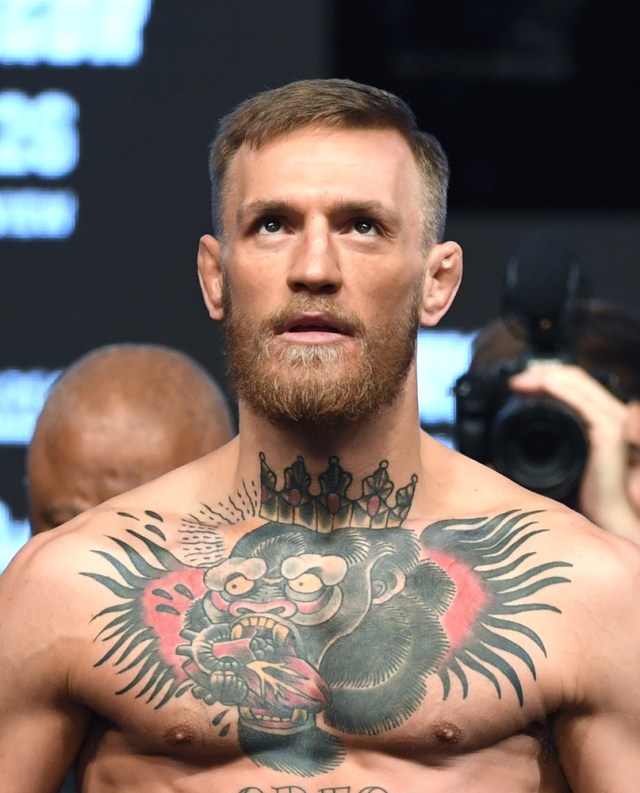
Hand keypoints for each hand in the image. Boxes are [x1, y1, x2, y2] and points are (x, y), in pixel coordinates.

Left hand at [509, 364, 639, 542]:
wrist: (603, 518)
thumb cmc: (582, 497)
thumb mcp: (554, 465)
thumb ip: (537, 451)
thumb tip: (497, 454)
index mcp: (595, 420)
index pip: (572, 385)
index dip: (544, 377)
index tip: (516, 385)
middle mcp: (607, 416)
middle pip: (575, 378)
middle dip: (542, 373)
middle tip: (515, 381)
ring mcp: (610, 422)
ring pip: (578, 382)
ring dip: (547, 376)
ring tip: (521, 382)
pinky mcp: (608, 433)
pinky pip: (584, 402)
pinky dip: (562, 389)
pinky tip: (543, 385)